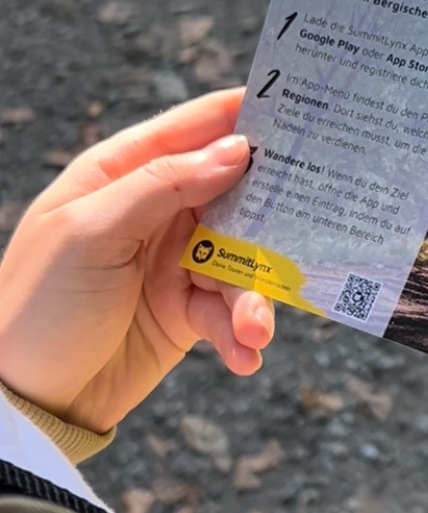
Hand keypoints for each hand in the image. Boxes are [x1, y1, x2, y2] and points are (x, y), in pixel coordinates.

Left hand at [0, 89, 272, 433]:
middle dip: (270, 219)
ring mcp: (175, 263)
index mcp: (121, 176)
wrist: (31, 398)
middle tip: (311, 225)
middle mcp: (155, 214)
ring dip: (254, 298)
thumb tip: (235, 150)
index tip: (297, 114)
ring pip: (242, 264)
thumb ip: (163, 185)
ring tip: (253, 330)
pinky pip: (232, 314)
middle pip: (234, 197)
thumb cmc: (39, 305)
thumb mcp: (92, 233)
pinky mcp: (189, 313)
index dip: (240, 117)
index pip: (190, 130)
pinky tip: (243, 355)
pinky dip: (242, 336)